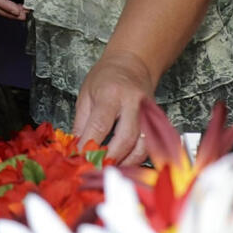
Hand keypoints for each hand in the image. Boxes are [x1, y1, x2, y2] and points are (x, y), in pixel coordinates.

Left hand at [73, 51, 154, 165]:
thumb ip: (81, 123)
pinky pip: (149, 146)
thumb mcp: (86, 94)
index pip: (100, 125)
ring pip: (141, 146)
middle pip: (125, 139)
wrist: (133, 63)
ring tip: (108, 169)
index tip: (79, 159)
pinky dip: (136, 159)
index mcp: (111, 94)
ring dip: (124, 163)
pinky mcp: (156, 121)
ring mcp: (148, 113)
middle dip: (109, 159)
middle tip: (94, 169)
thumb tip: (76, 149)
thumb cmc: (106, 77)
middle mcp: (133, 103)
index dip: (89, 147)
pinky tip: (123, 163)